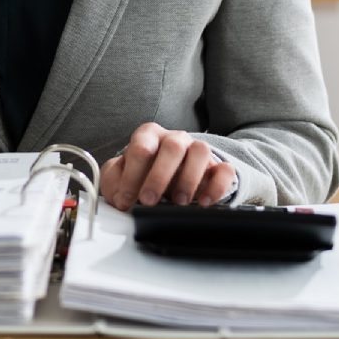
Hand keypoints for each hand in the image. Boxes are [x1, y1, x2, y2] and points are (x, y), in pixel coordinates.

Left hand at [100, 122, 236, 209]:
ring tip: (178, 202)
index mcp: (148, 135)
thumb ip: (114, 182)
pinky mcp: (217, 167)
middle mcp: (174, 139)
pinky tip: (204, 203)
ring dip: (189, 179)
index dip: (132, 175)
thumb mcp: (121, 177)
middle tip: (148, 201)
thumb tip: (119, 197)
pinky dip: (216, 187)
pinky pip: (225, 170)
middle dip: (158, 177)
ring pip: (201, 151)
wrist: (167, 178)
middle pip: (172, 147)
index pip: (141, 148)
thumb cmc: (142, 175)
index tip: (125, 200)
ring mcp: (197, 150)